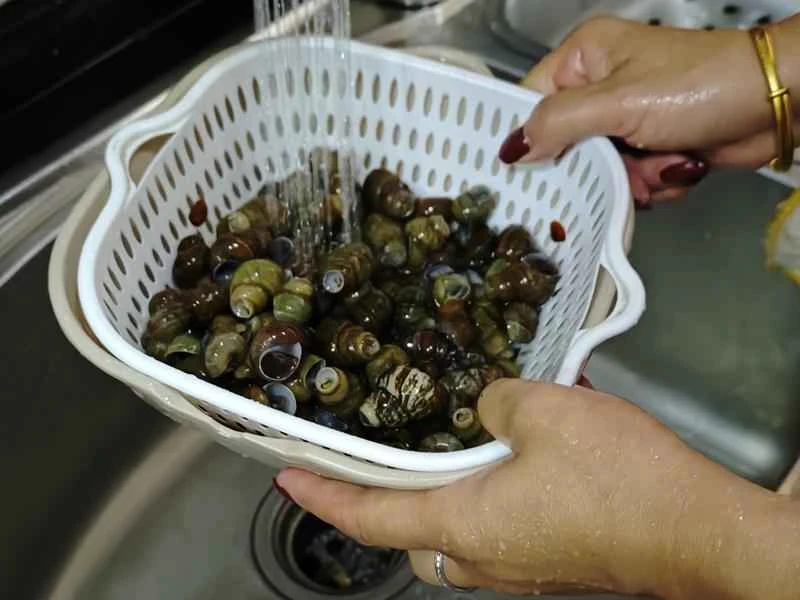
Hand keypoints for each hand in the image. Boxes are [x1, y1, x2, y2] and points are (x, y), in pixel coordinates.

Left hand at [274, 379, 790, 597]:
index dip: (321, 494)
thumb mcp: (545, 412)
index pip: (367, 516)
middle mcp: (477, 557)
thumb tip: (487, 406)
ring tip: (412, 452)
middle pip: (401, 531)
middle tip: (354, 454)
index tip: (284, 474)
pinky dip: (463, 499)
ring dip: (420, 497)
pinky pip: (483, 530)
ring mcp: (514, 566)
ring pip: (443, 533)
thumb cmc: (611, 477)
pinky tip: (483, 461)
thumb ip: (495, 401)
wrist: (695, 531)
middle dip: (370, 498)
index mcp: (460, 525)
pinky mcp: (546, 560)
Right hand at [500, 16, 799, 205]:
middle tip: (619, 170)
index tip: (522, 175)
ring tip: (662, 165)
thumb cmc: (695, 88)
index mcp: (584, 58)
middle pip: (567, 145)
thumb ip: (557, 124)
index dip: (526, 139)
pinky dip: (655, 182)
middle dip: (598, 166)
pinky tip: (679, 168)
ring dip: (633, 179)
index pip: (531, 101)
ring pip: (602, 169)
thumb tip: (511, 151)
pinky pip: (632, 179)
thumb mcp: (617, 103)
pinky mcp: (654, 145)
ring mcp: (629, 117)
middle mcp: (601, 86)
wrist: (777, 101)